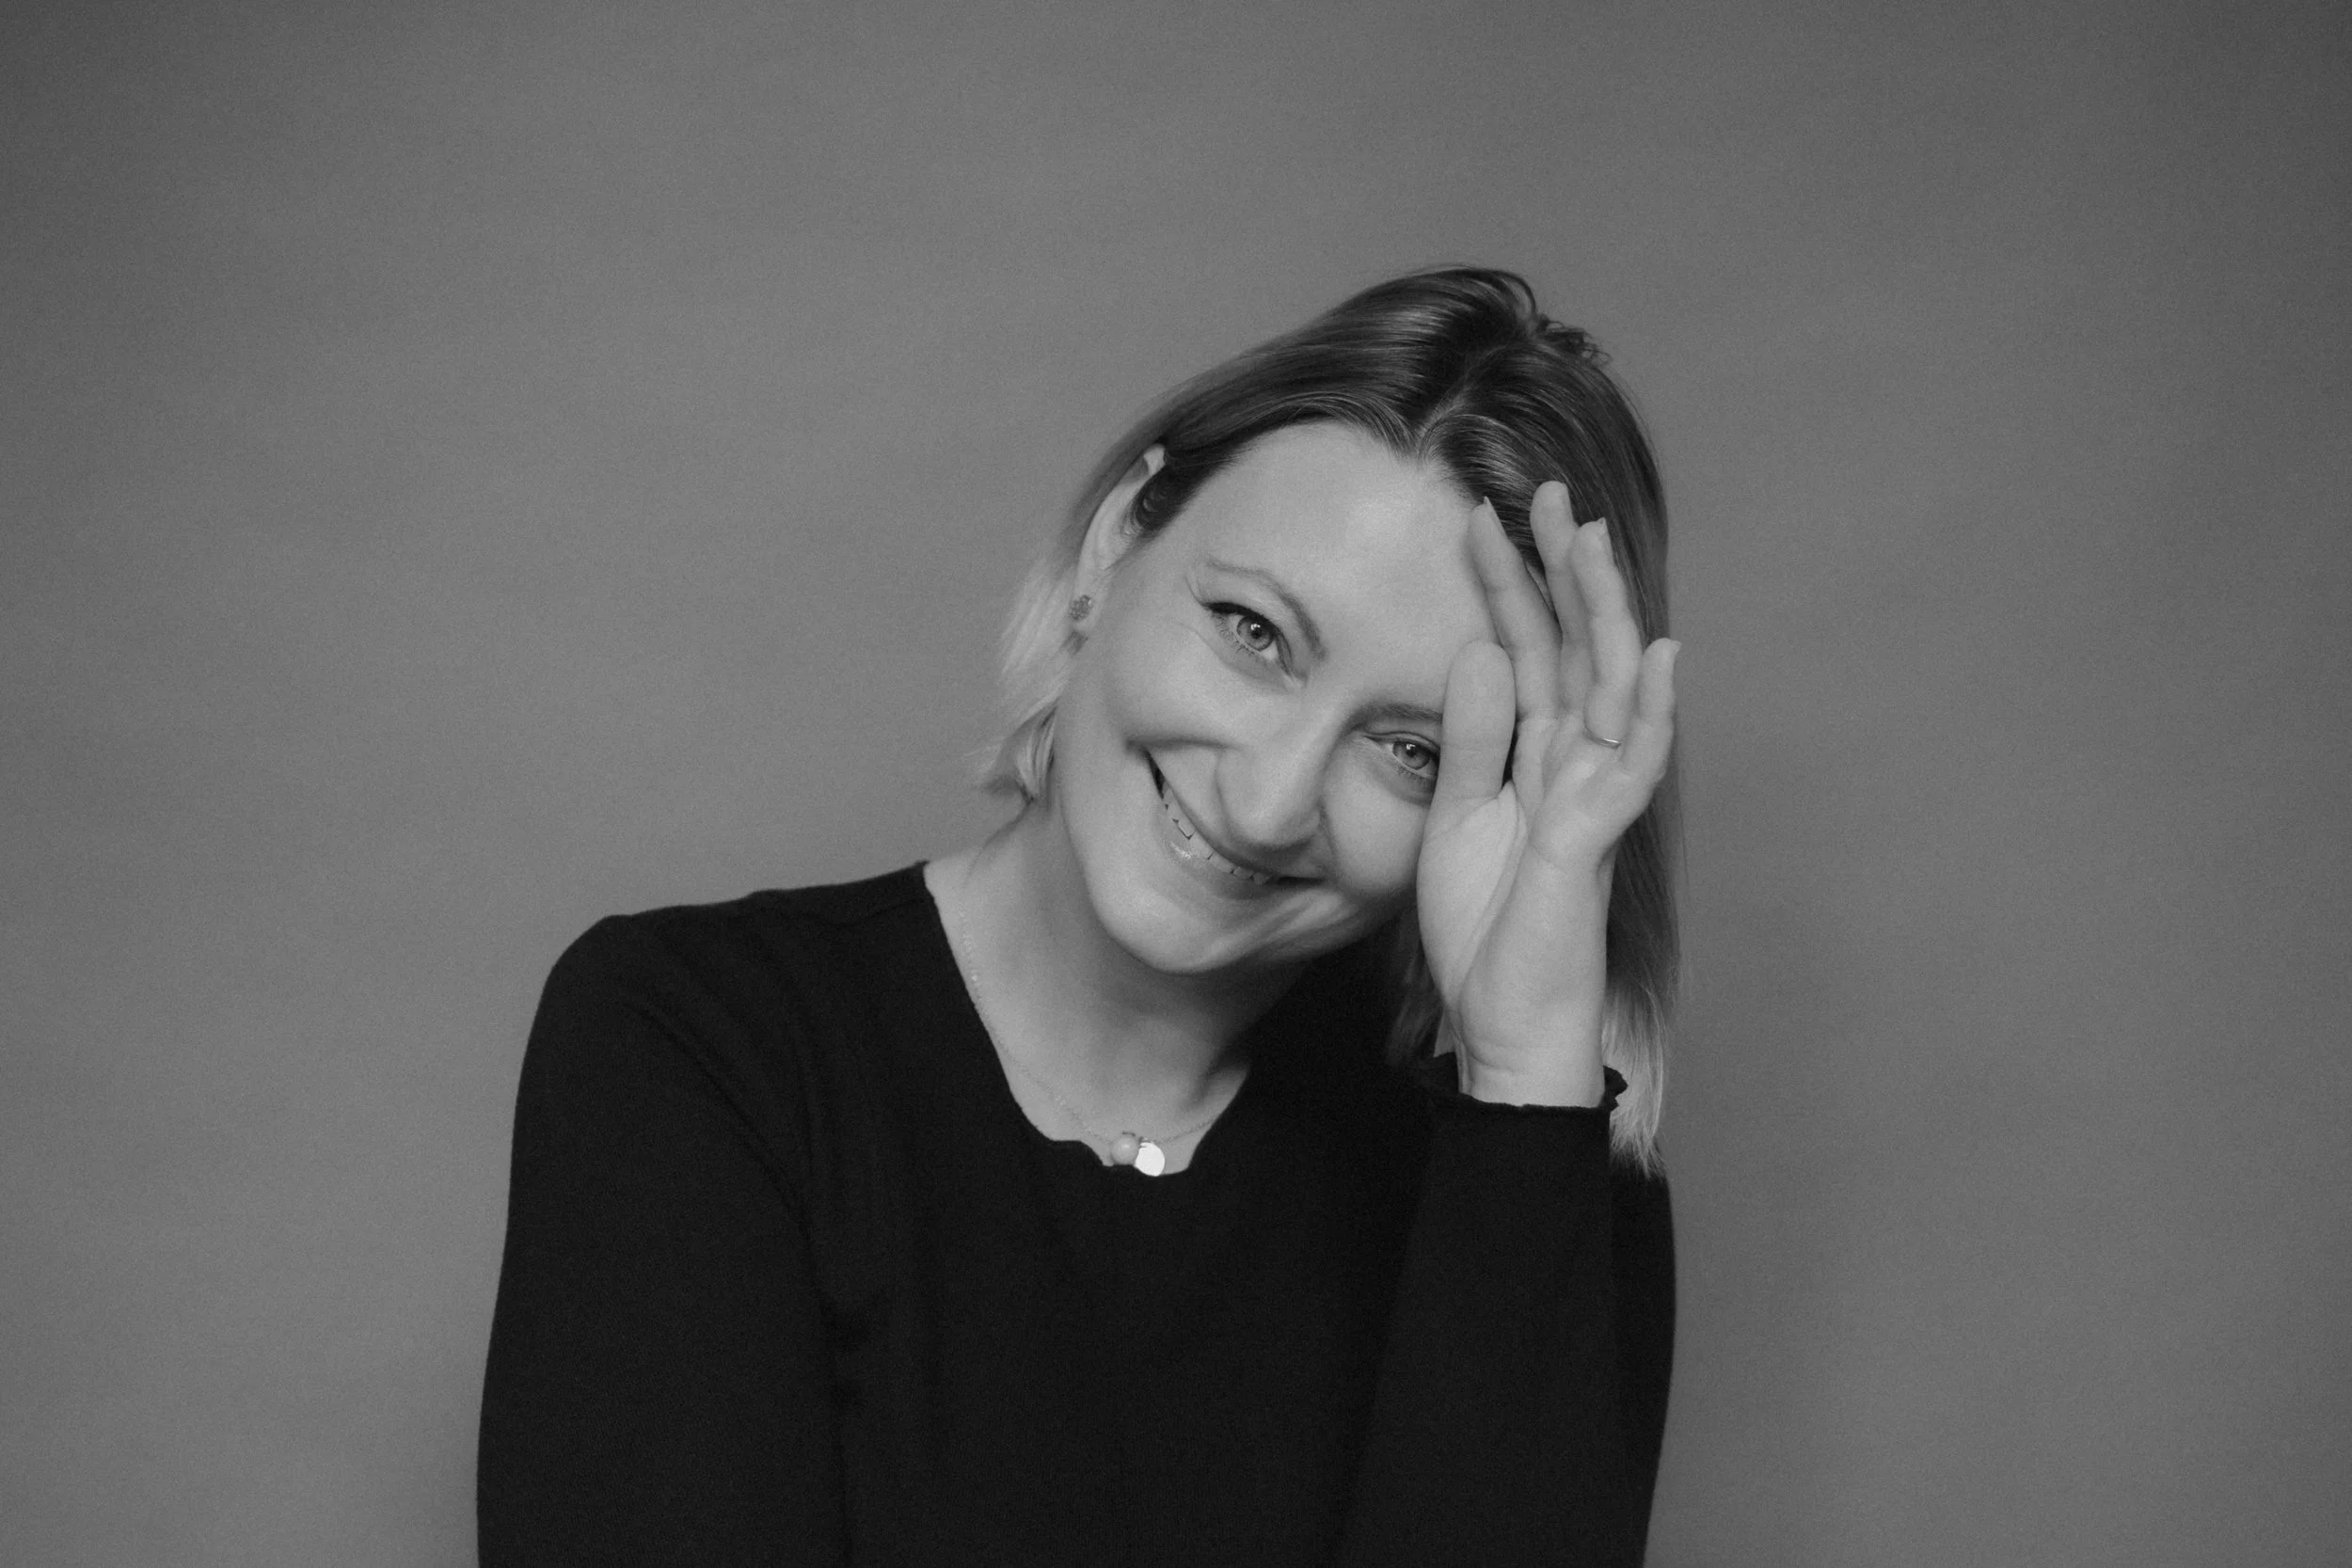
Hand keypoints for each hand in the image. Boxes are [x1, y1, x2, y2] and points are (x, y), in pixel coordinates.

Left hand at [1415, 481, 1678, 1104]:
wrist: (1502, 1025)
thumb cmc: (1486, 930)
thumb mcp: (1455, 818)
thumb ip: (1468, 739)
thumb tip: (1480, 650)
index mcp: (1533, 756)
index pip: (1523, 650)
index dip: (1504, 586)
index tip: (1477, 518)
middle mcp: (1572, 765)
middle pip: (1575, 649)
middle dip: (1560, 571)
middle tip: (1544, 493)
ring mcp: (1592, 798)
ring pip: (1610, 687)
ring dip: (1605, 613)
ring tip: (1591, 540)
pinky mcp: (1595, 840)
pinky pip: (1629, 767)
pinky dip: (1645, 712)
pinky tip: (1658, 656)